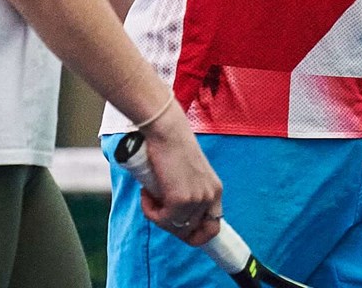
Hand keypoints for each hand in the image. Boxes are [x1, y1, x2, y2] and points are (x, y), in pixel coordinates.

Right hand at [136, 110, 223, 247]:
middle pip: (191, 231)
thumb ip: (189, 190)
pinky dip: (149, 211)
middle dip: (170, 224)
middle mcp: (211, 197)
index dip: (195, 232)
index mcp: (215, 190)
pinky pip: (161, 220)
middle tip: (157, 207)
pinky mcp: (180, 200)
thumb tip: (173, 215)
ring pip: (174, 228)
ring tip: (149, 195)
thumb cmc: (172, 144)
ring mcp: (197, 200)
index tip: (176, 224)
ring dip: (157, 216)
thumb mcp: (189, 172)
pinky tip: (145, 193)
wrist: (166, 129)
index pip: (213, 227)